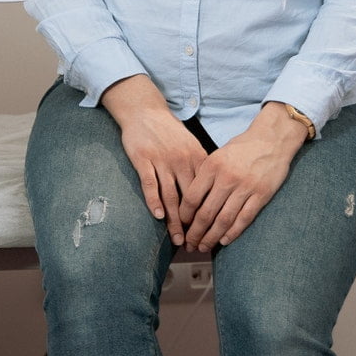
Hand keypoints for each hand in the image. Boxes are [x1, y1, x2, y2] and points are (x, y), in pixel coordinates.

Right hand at [100, 75, 208, 236]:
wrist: (145, 111)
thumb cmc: (169, 131)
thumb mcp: (191, 146)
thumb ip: (201, 168)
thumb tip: (212, 193)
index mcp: (198, 158)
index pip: (206, 192)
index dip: (208, 214)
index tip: (211, 233)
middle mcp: (182, 160)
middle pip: (189, 198)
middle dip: (193, 224)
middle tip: (195, 244)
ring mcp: (162, 160)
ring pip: (170, 195)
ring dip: (174, 220)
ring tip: (177, 238)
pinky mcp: (143, 159)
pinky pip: (150, 183)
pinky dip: (154, 201)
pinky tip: (158, 216)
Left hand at [175, 102, 305, 250]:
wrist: (272, 138)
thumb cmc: (242, 148)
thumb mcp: (217, 155)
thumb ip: (205, 175)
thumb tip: (190, 201)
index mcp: (212, 166)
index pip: (191, 197)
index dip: (184, 216)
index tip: (180, 225)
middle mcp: (226, 178)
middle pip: (206, 213)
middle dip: (194, 233)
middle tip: (188, 245)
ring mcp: (245, 188)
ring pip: (224, 220)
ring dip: (211, 237)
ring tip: (203, 247)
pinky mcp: (261, 195)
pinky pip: (244, 218)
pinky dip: (233, 232)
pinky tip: (224, 241)